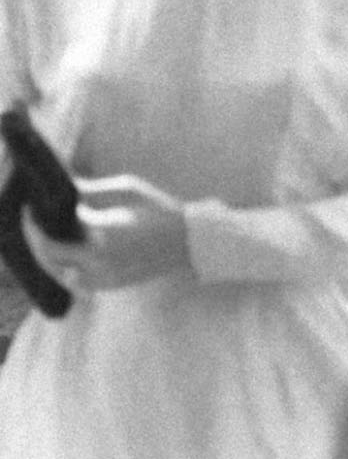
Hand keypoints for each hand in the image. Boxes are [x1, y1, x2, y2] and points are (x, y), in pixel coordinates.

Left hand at [27, 175, 189, 290]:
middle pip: (49, 257)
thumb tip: (62, 187)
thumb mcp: (126, 190)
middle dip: (39, 239)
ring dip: (52, 256)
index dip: (36, 224)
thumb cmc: (159, 210)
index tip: (32, 208)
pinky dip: (68, 267)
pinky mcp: (108, 286)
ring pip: (59, 273)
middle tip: (38, 222)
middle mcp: (97, 263)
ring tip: (54, 236)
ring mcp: (102, 279)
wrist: (188, 242)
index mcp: (100, 236)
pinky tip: (72, 253)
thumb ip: (90, 191)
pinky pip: (76, 281)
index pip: (51, 236)